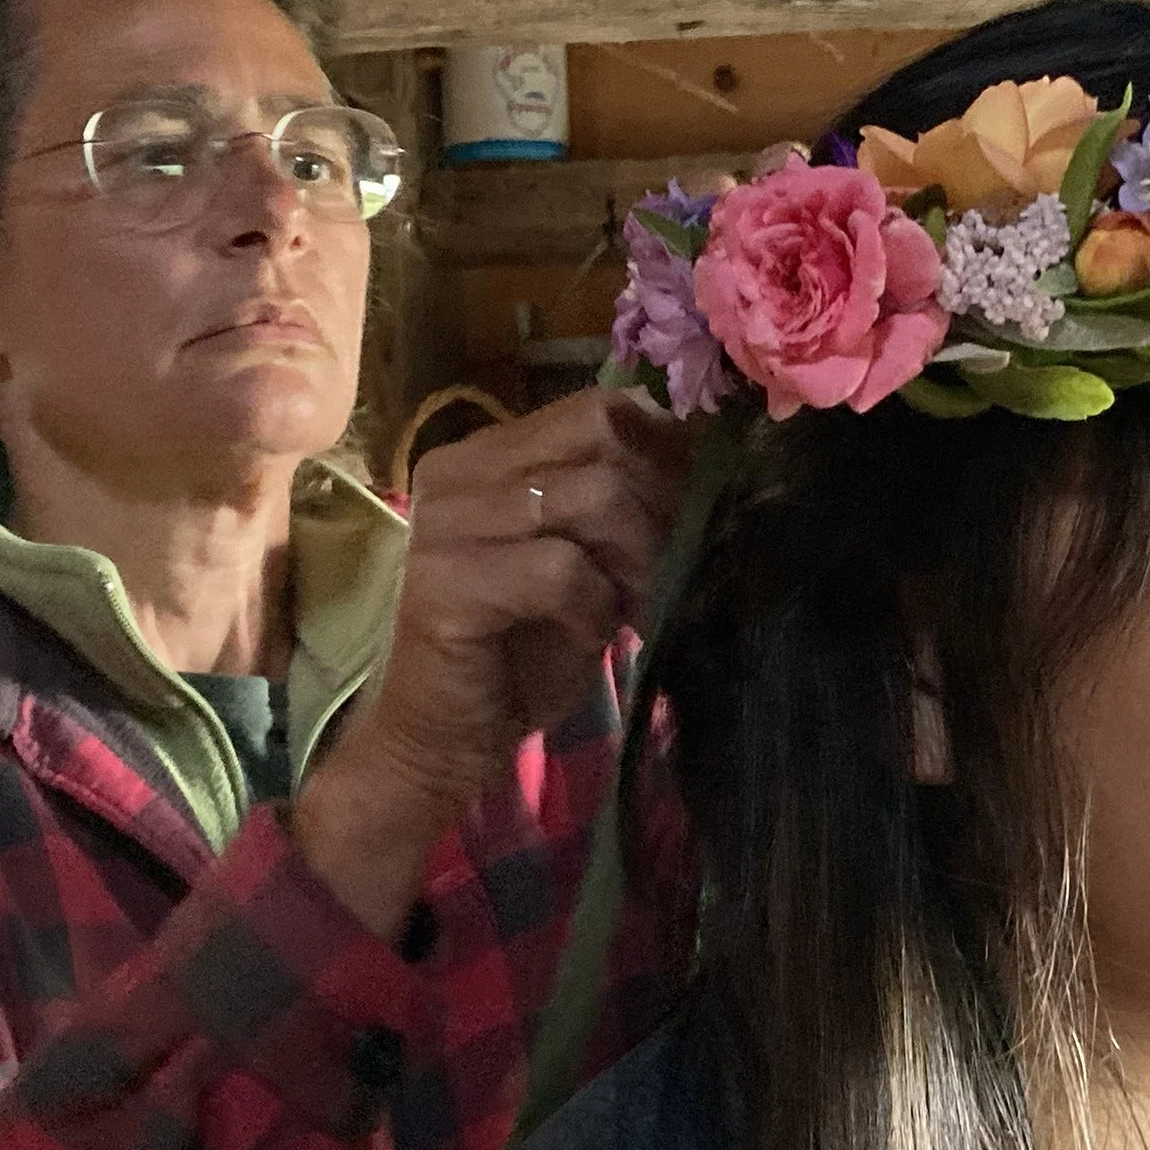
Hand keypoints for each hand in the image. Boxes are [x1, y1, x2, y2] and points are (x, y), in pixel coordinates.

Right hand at [296, 387, 693, 933]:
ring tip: (631, 606)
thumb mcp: (589, 563)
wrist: (442, 740)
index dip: (665, 455)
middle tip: (668, 570)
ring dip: (636, 560)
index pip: (601, 409)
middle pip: (605, 442)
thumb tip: (707, 464)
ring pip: (594, 499)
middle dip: (659, 508)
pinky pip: (561, 569)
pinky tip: (589, 635)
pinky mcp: (446, 583)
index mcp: (488, 455)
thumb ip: (623, 506)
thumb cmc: (521, 654)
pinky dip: (595, 606)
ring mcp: (446, 523)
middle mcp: (458, 471)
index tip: (694, 513)